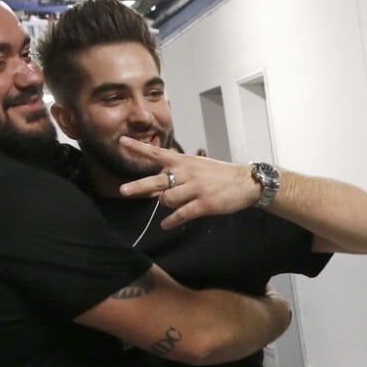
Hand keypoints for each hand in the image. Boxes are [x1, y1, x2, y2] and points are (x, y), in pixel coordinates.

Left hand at [118, 136, 259, 228]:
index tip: (122, 141)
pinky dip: (171, 221)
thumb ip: (175, 174)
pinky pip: (181, 214)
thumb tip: (155, 188)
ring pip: (167, 200)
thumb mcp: (195, 166)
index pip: (156, 153)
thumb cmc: (217, 174)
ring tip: (172, 206)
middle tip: (123, 190)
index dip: (138, 147)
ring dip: (165, 205)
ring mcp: (195, 188)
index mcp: (182, 161)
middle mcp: (186, 173)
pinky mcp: (204, 204)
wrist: (244, 182)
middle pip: (157, 180)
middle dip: (139, 186)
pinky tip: (166, 225)